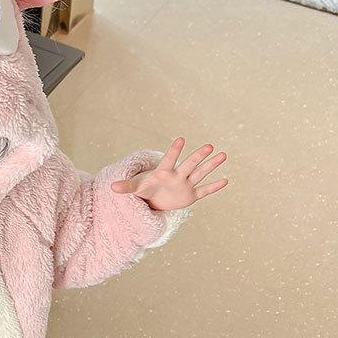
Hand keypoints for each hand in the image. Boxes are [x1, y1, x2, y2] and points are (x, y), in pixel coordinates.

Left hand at [110, 137, 228, 210]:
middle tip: (209, 146)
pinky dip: (213, 187)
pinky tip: (226, 180)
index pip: (169, 160)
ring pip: (200, 174)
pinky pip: (204, 191)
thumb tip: (111, 187)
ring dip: (211, 166)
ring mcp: (185, 184)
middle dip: (198, 157)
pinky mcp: (190, 195)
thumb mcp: (136, 189)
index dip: (174, 151)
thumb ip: (126, 186)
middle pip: (189, 165)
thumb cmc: (147, 189)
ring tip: (223, 154)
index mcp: (163, 173)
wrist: (156, 198)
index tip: (181, 139)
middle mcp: (177, 176)